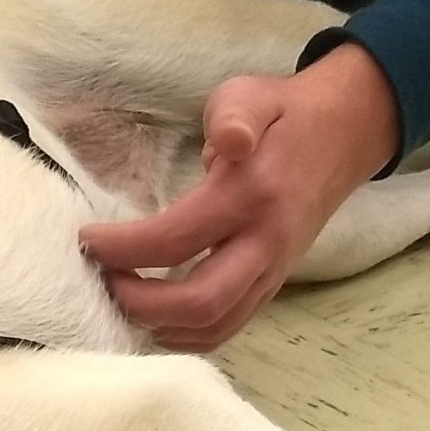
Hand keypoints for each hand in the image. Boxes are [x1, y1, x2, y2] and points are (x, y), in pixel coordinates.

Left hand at [83, 43, 400, 350]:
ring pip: (214, 327)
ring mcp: (272, 272)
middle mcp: (265, 244)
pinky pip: (227, 328)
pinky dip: (184, 334)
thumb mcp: (251, 95)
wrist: (343, 137)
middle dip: (138, 302)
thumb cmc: (282, 115)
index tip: (86, 240)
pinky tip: (151, 317)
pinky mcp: (272, 286)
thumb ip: (234, 115)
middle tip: (100, 280)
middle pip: (199, 301)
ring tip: (120, 299)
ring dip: (158, 326)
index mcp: (252, 195)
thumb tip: (229, 141)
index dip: (123, 248)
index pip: (177, 239)